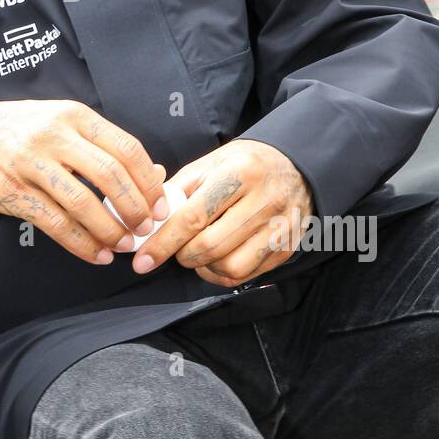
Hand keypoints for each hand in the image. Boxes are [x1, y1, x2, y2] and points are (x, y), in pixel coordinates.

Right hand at [0, 99, 168, 265]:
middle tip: (146, 228)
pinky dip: (82, 244)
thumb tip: (155, 174)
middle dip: (135, 208)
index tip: (160, 205)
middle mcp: (53, 135)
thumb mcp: (63, 124)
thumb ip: (105, 146)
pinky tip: (97, 254)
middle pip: (110, 175)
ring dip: (111, 229)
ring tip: (124, 244)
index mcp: (73, 115)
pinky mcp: (13, 193)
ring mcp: (31, 164)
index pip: (126, 148)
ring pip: (84, 203)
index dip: (149, 181)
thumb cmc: (19, 130)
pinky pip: (56, 224)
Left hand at [127, 139, 313, 285]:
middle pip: (210, 246)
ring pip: (229, 267)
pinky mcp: (287, 248)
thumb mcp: (210, 163)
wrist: (296, 166)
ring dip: (203, 267)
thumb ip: (178, 189)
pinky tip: (217, 259)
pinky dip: (222, 274)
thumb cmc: (244, 165)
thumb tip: (148, 218)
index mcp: (239, 173)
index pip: (194, 217)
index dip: (163, 242)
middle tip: (175, 248)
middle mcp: (264, 201)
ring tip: (198, 252)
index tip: (143, 259)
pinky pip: (246, 275)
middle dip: (182, 255)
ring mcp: (280, 228)